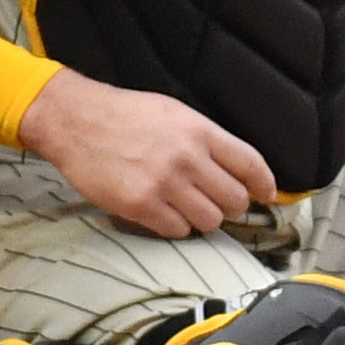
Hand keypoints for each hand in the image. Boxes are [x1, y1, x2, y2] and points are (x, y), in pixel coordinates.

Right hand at [20, 71, 273, 238]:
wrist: (77, 121)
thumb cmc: (127, 114)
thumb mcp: (176, 114)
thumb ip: (206, 139)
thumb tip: (236, 166)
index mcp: (201, 132)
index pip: (250, 164)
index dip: (265, 184)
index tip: (267, 195)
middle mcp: (188, 158)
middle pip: (234, 198)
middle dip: (233, 206)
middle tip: (222, 204)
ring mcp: (164, 184)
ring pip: (209, 220)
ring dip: (205, 219)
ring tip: (192, 210)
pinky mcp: (139, 206)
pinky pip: (177, 230)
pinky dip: (178, 227)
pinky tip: (168, 215)